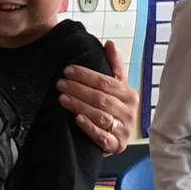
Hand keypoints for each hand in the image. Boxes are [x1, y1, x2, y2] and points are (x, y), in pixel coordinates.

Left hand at [58, 40, 138, 155]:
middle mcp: (129, 113)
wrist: (118, 139)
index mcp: (130, 95)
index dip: (86, 75)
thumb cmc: (115, 110)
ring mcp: (123, 130)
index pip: (106, 82)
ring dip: (79, 105)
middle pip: (101, 98)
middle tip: (60, 83)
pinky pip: (103, 137)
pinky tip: (77, 119)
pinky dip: (89, 127)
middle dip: (78, 89)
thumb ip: (114, 66)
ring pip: (100, 115)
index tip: (68, 70)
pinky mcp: (116, 146)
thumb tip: (109, 43)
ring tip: (62, 98)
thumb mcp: (117, 87)